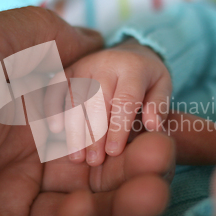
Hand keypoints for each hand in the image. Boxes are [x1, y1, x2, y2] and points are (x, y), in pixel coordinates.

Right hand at [48, 38, 171, 165]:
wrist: (129, 53)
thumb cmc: (147, 77)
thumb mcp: (162, 86)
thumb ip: (158, 106)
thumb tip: (154, 127)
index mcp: (132, 68)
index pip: (124, 100)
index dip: (118, 128)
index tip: (114, 152)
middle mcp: (106, 64)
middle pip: (97, 101)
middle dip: (94, 134)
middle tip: (94, 162)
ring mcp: (84, 65)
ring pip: (75, 98)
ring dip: (74, 129)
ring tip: (76, 156)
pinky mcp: (69, 69)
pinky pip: (56, 87)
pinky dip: (53, 106)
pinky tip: (55, 129)